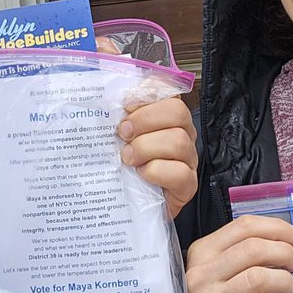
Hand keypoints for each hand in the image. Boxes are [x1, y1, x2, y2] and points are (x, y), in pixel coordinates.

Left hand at [116, 95, 196, 218]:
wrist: (126, 209)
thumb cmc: (121, 169)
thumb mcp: (114, 137)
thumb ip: (114, 112)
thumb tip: (105, 82)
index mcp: (164, 116)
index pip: (168, 91)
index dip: (148, 92)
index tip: (125, 104)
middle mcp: (181, 133)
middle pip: (177, 112)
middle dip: (145, 120)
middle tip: (122, 133)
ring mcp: (187, 159)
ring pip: (178, 141)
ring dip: (146, 148)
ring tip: (127, 158)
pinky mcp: (187, 185)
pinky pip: (180, 173)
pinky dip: (156, 171)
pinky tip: (142, 175)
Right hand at [185, 215, 292, 292]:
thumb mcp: (220, 270)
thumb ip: (244, 254)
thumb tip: (287, 241)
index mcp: (203, 251)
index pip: (243, 226)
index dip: (276, 228)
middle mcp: (202, 272)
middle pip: (252, 249)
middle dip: (284, 252)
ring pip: (256, 277)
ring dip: (283, 279)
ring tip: (291, 287)